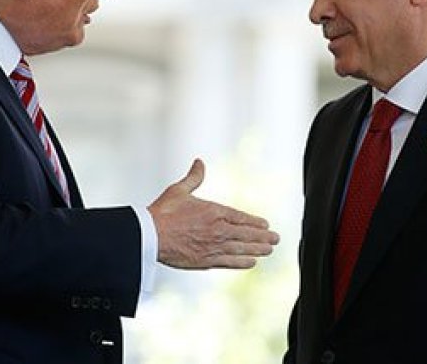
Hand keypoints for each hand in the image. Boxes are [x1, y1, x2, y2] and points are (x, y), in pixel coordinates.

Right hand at [148, 159, 279, 269]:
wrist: (150, 235)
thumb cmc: (163, 212)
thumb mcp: (179, 190)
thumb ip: (194, 178)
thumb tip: (199, 162)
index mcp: (214, 211)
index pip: (241, 217)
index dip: (255, 222)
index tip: (266, 225)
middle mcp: (218, 230)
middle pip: (246, 234)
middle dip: (263, 237)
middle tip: (276, 240)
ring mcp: (213, 246)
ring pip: (242, 249)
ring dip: (257, 250)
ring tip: (269, 251)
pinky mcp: (206, 261)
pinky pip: (229, 262)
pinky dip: (242, 263)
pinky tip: (251, 263)